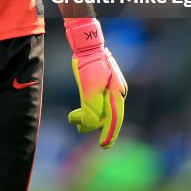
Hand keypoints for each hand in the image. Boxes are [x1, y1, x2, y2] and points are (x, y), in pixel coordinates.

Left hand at [65, 18, 126, 147]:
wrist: (86, 45)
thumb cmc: (90, 65)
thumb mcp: (90, 89)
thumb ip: (91, 109)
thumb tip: (88, 125)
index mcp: (117, 94)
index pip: (114, 119)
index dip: (109, 134)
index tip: (103, 145)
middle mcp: (116, 93)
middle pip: (106, 115)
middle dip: (92, 123)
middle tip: (77, 127)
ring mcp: (109, 89)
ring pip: (100, 110)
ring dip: (87, 117)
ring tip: (73, 119)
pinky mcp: (101, 85)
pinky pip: (95, 103)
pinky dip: (86, 109)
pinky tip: (76, 114)